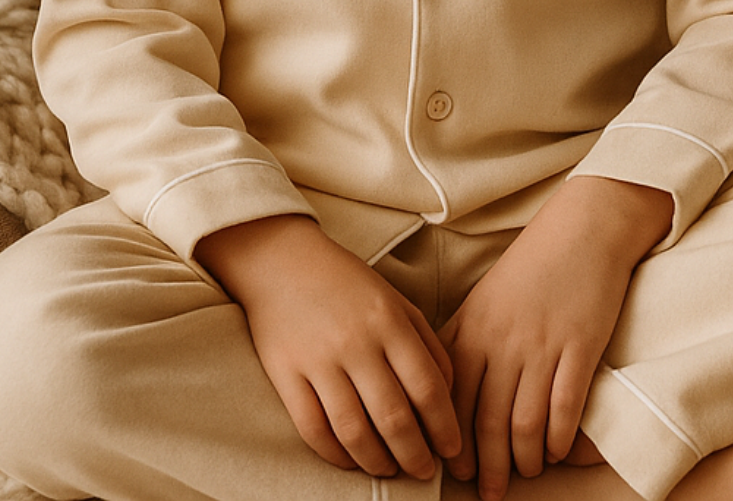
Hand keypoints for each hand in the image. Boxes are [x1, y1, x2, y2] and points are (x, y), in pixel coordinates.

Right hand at [196, 215, 460, 480]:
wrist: (281, 260)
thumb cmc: (346, 283)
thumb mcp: (396, 301)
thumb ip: (426, 343)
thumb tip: (448, 394)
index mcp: (390, 322)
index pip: (427, 387)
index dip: (444, 427)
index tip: (451, 450)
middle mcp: (357, 342)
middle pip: (394, 417)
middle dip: (415, 455)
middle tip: (423, 472)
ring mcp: (319, 360)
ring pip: (354, 431)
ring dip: (377, 462)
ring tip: (389, 470)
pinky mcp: (285, 374)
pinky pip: (313, 429)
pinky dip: (335, 454)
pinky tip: (350, 460)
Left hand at [439, 176, 671, 500]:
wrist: (582, 228)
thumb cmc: (533, 265)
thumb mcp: (486, 298)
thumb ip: (467, 341)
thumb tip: (449, 390)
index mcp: (473, 327)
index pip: (452, 398)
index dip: (453, 441)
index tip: (454, 469)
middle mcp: (501, 340)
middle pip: (486, 421)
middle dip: (486, 466)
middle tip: (489, 492)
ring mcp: (541, 344)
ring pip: (524, 422)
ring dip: (523, 459)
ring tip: (526, 473)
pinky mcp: (579, 346)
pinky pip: (564, 407)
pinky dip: (558, 438)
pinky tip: (556, 451)